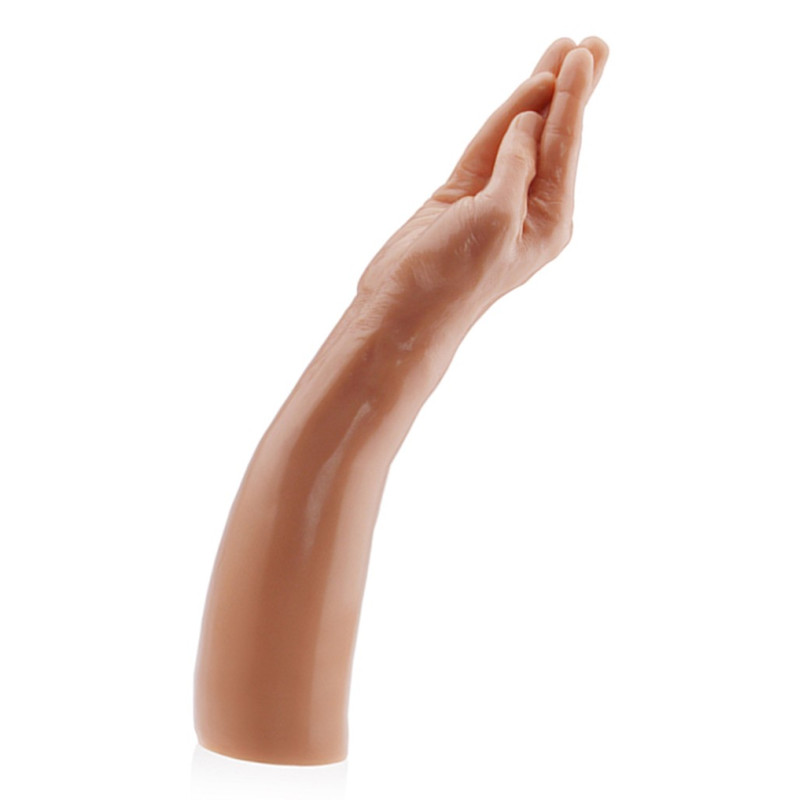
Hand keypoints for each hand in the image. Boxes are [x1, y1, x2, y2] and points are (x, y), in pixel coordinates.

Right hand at [356, 36, 608, 318]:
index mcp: (549, 222)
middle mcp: (527, 208)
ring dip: (540, 94)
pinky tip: (527, 89)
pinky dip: (506, 118)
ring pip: (520, 134)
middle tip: (593, 44)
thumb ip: (515, 167)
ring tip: (565, 51)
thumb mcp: (495, 220)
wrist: (405, 309)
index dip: (574, 99)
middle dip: (572, 89)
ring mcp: (493, 199)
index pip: (565, 148)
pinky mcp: (461, 196)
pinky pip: (488, 147)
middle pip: (553, 135)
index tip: (585, 54)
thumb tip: (530, 122)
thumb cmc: (455, 278)